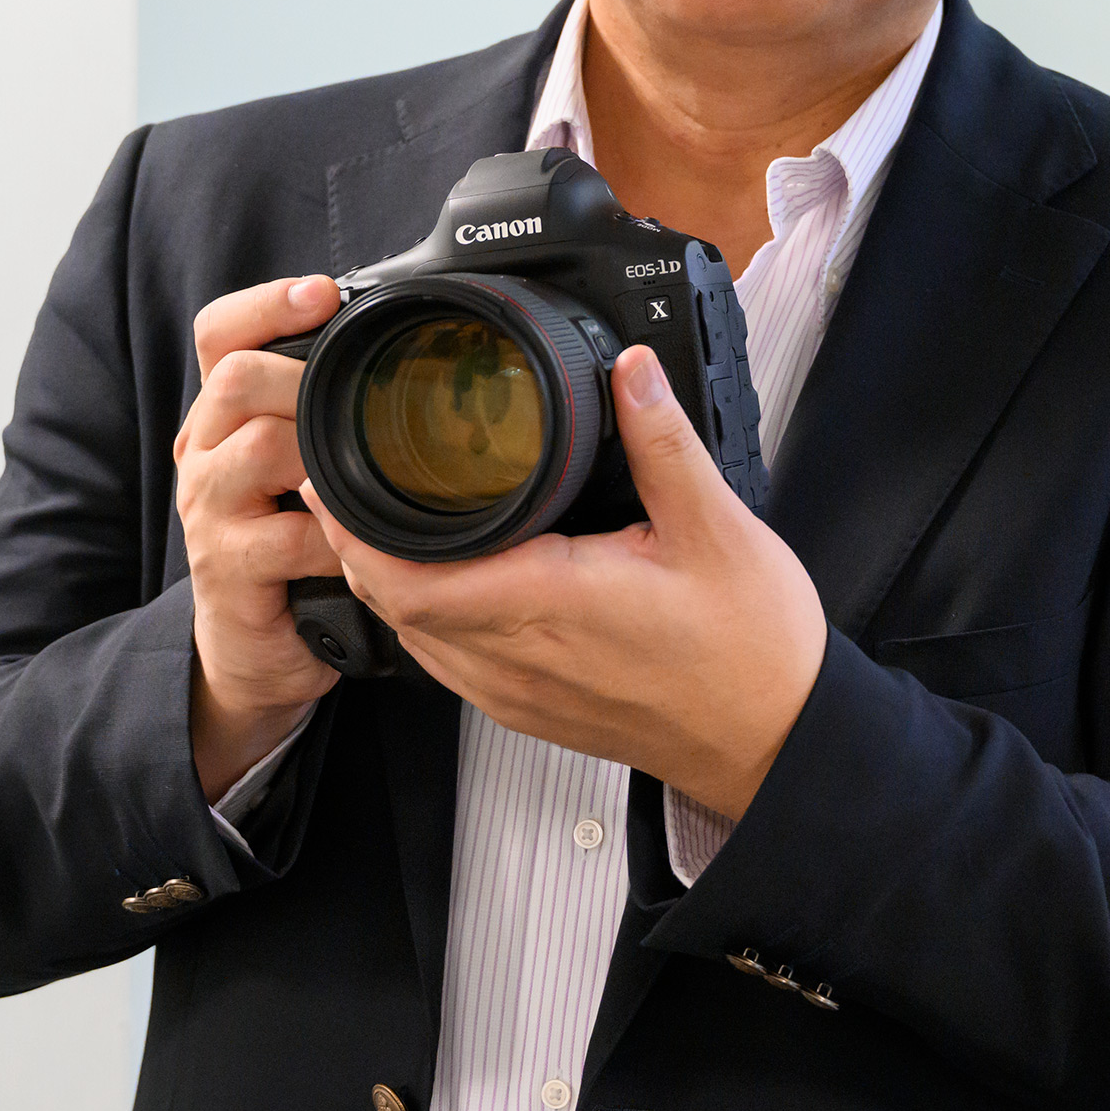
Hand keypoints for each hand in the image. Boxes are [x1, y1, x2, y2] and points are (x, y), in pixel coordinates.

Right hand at [174, 274, 344, 801]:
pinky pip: (289, 535)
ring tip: (368, 474)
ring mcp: (210, 510)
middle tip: (363, 398)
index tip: (324, 292)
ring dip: (325, 457)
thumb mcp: (302, 466)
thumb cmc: (291, 544)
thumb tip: (406, 349)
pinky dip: (338, 538)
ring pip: (260, 447)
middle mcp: (204, 451)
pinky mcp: (228, 569)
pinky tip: (364, 545)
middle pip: (235, 377)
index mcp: (223, 415)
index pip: (218, 332)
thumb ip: (326, 413)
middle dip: (305, 379)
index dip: (267, 303)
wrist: (254, 646)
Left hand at [309, 345, 827, 818]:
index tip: (336, 479)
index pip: (411, 582)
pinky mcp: (530, 710)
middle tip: (345, 480)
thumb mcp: (717, 527)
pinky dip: (424, 616)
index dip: (355, 534)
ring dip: (386, 582)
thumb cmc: (750, 652)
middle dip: (354, 544)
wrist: (773, 740)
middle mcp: (519, 657)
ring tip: (378, 518)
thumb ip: (663, 441)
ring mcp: (518, 692)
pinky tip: (441, 578)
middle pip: (395, 606)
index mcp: (551, 604)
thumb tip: (631, 369)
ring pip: (415, 639)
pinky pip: (448, 662)